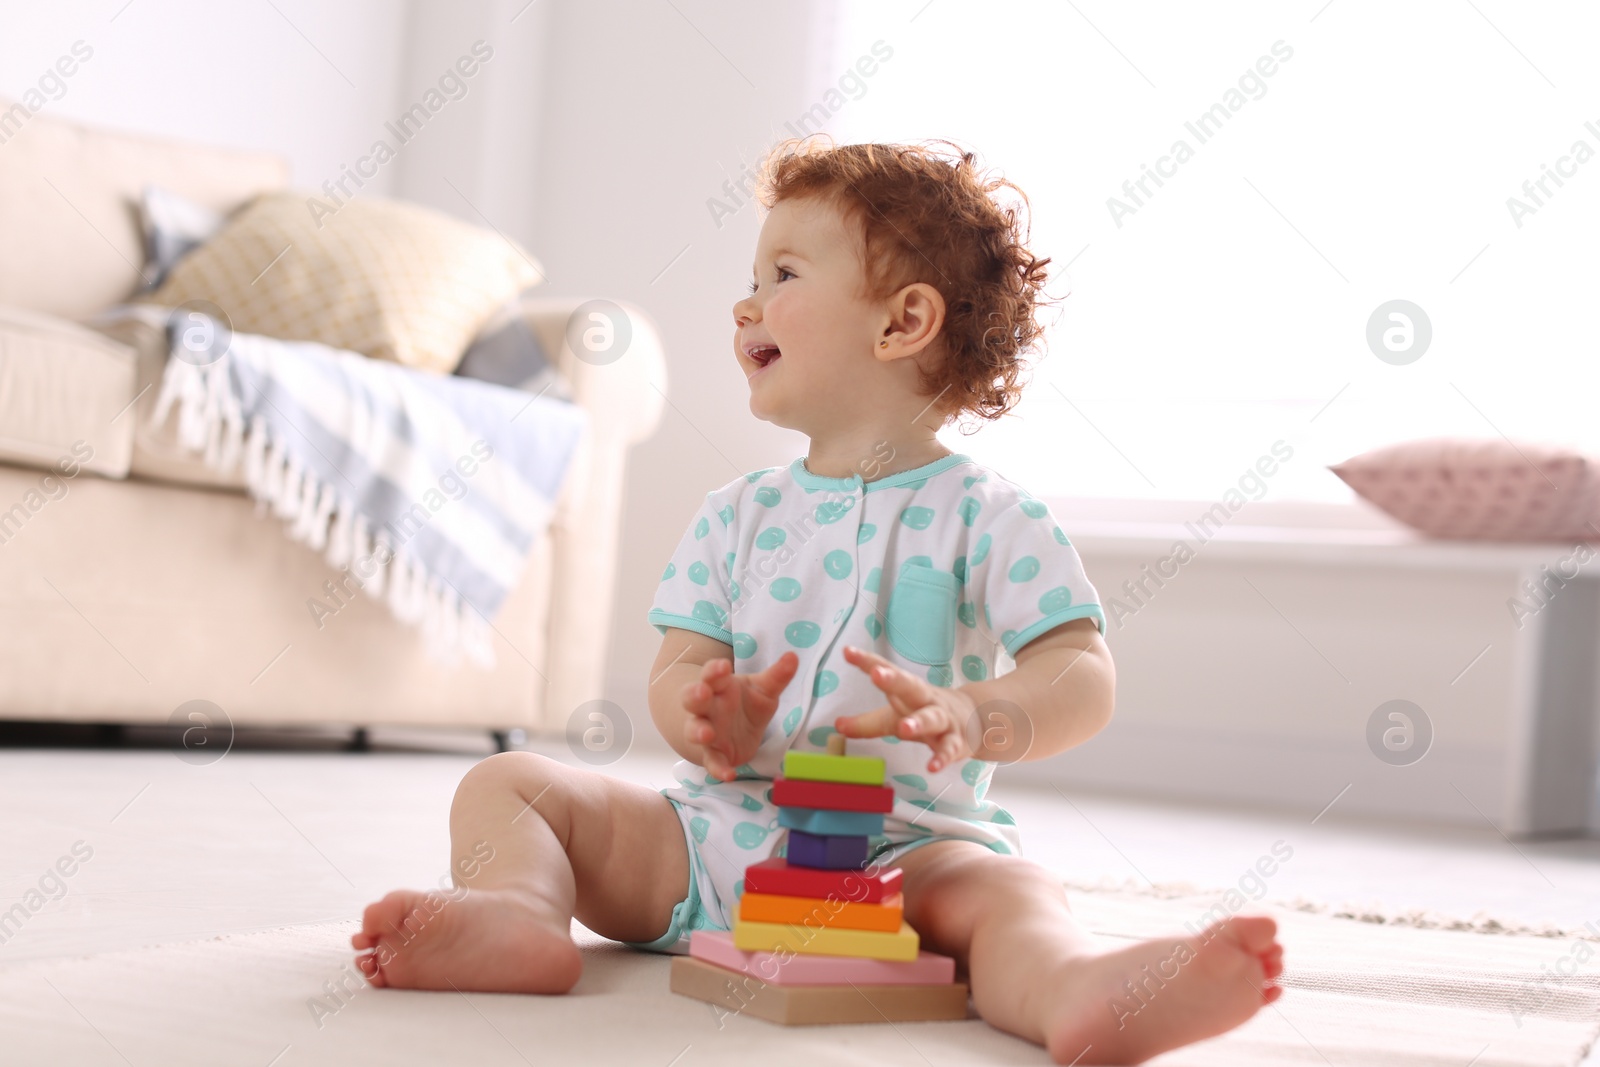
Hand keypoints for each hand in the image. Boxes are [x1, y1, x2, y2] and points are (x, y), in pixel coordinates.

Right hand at [681, 651, 798, 780]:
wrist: (729, 731)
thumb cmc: (744, 703)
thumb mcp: (762, 688)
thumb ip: (777, 675)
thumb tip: (794, 657)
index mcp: (718, 686)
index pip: (711, 674)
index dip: (714, 670)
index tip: (723, 666)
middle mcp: (707, 708)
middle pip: (693, 699)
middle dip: (695, 695)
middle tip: (702, 692)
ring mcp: (706, 731)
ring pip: (694, 730)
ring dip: (698, 731)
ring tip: (706, 733)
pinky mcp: (714, 754)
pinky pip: (712, 762)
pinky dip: (718, 769)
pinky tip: (729, 775)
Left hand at [834, 645, 978, 773]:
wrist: (977, 719)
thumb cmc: (927, 713)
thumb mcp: (895, 716)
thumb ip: (867, 723)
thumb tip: (837, 725)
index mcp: (909, 691)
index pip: (887, 672)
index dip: (867, 661)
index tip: (847, 652)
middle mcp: (926, 700)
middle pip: (911, 687)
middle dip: (894, 679)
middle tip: (876, 674)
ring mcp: (944, 720)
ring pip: (932, 718)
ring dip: (918, 722)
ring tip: (903, 728)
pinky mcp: (957, 741)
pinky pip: (949, 749)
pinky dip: (942, 757)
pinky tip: (933, 766)